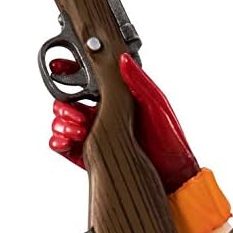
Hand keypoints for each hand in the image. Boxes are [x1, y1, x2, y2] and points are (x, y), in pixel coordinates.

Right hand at [47, 53, 198, 192]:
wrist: (174, 174)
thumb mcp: (156, 104)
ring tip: (79, 129)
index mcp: (115, 99)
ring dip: (62, 123)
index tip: (58, 66)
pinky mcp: (91, 158)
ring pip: (65, 124)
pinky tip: (66, 141)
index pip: (85, 82)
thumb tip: (122, 58)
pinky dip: (59, 143)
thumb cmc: (170, 138)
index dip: (69, 72)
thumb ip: (137, 81)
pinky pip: (66, 148)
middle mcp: (102, 116)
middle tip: (75, 111)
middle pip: (68, 103)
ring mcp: (96, 137)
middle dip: (63, 104)